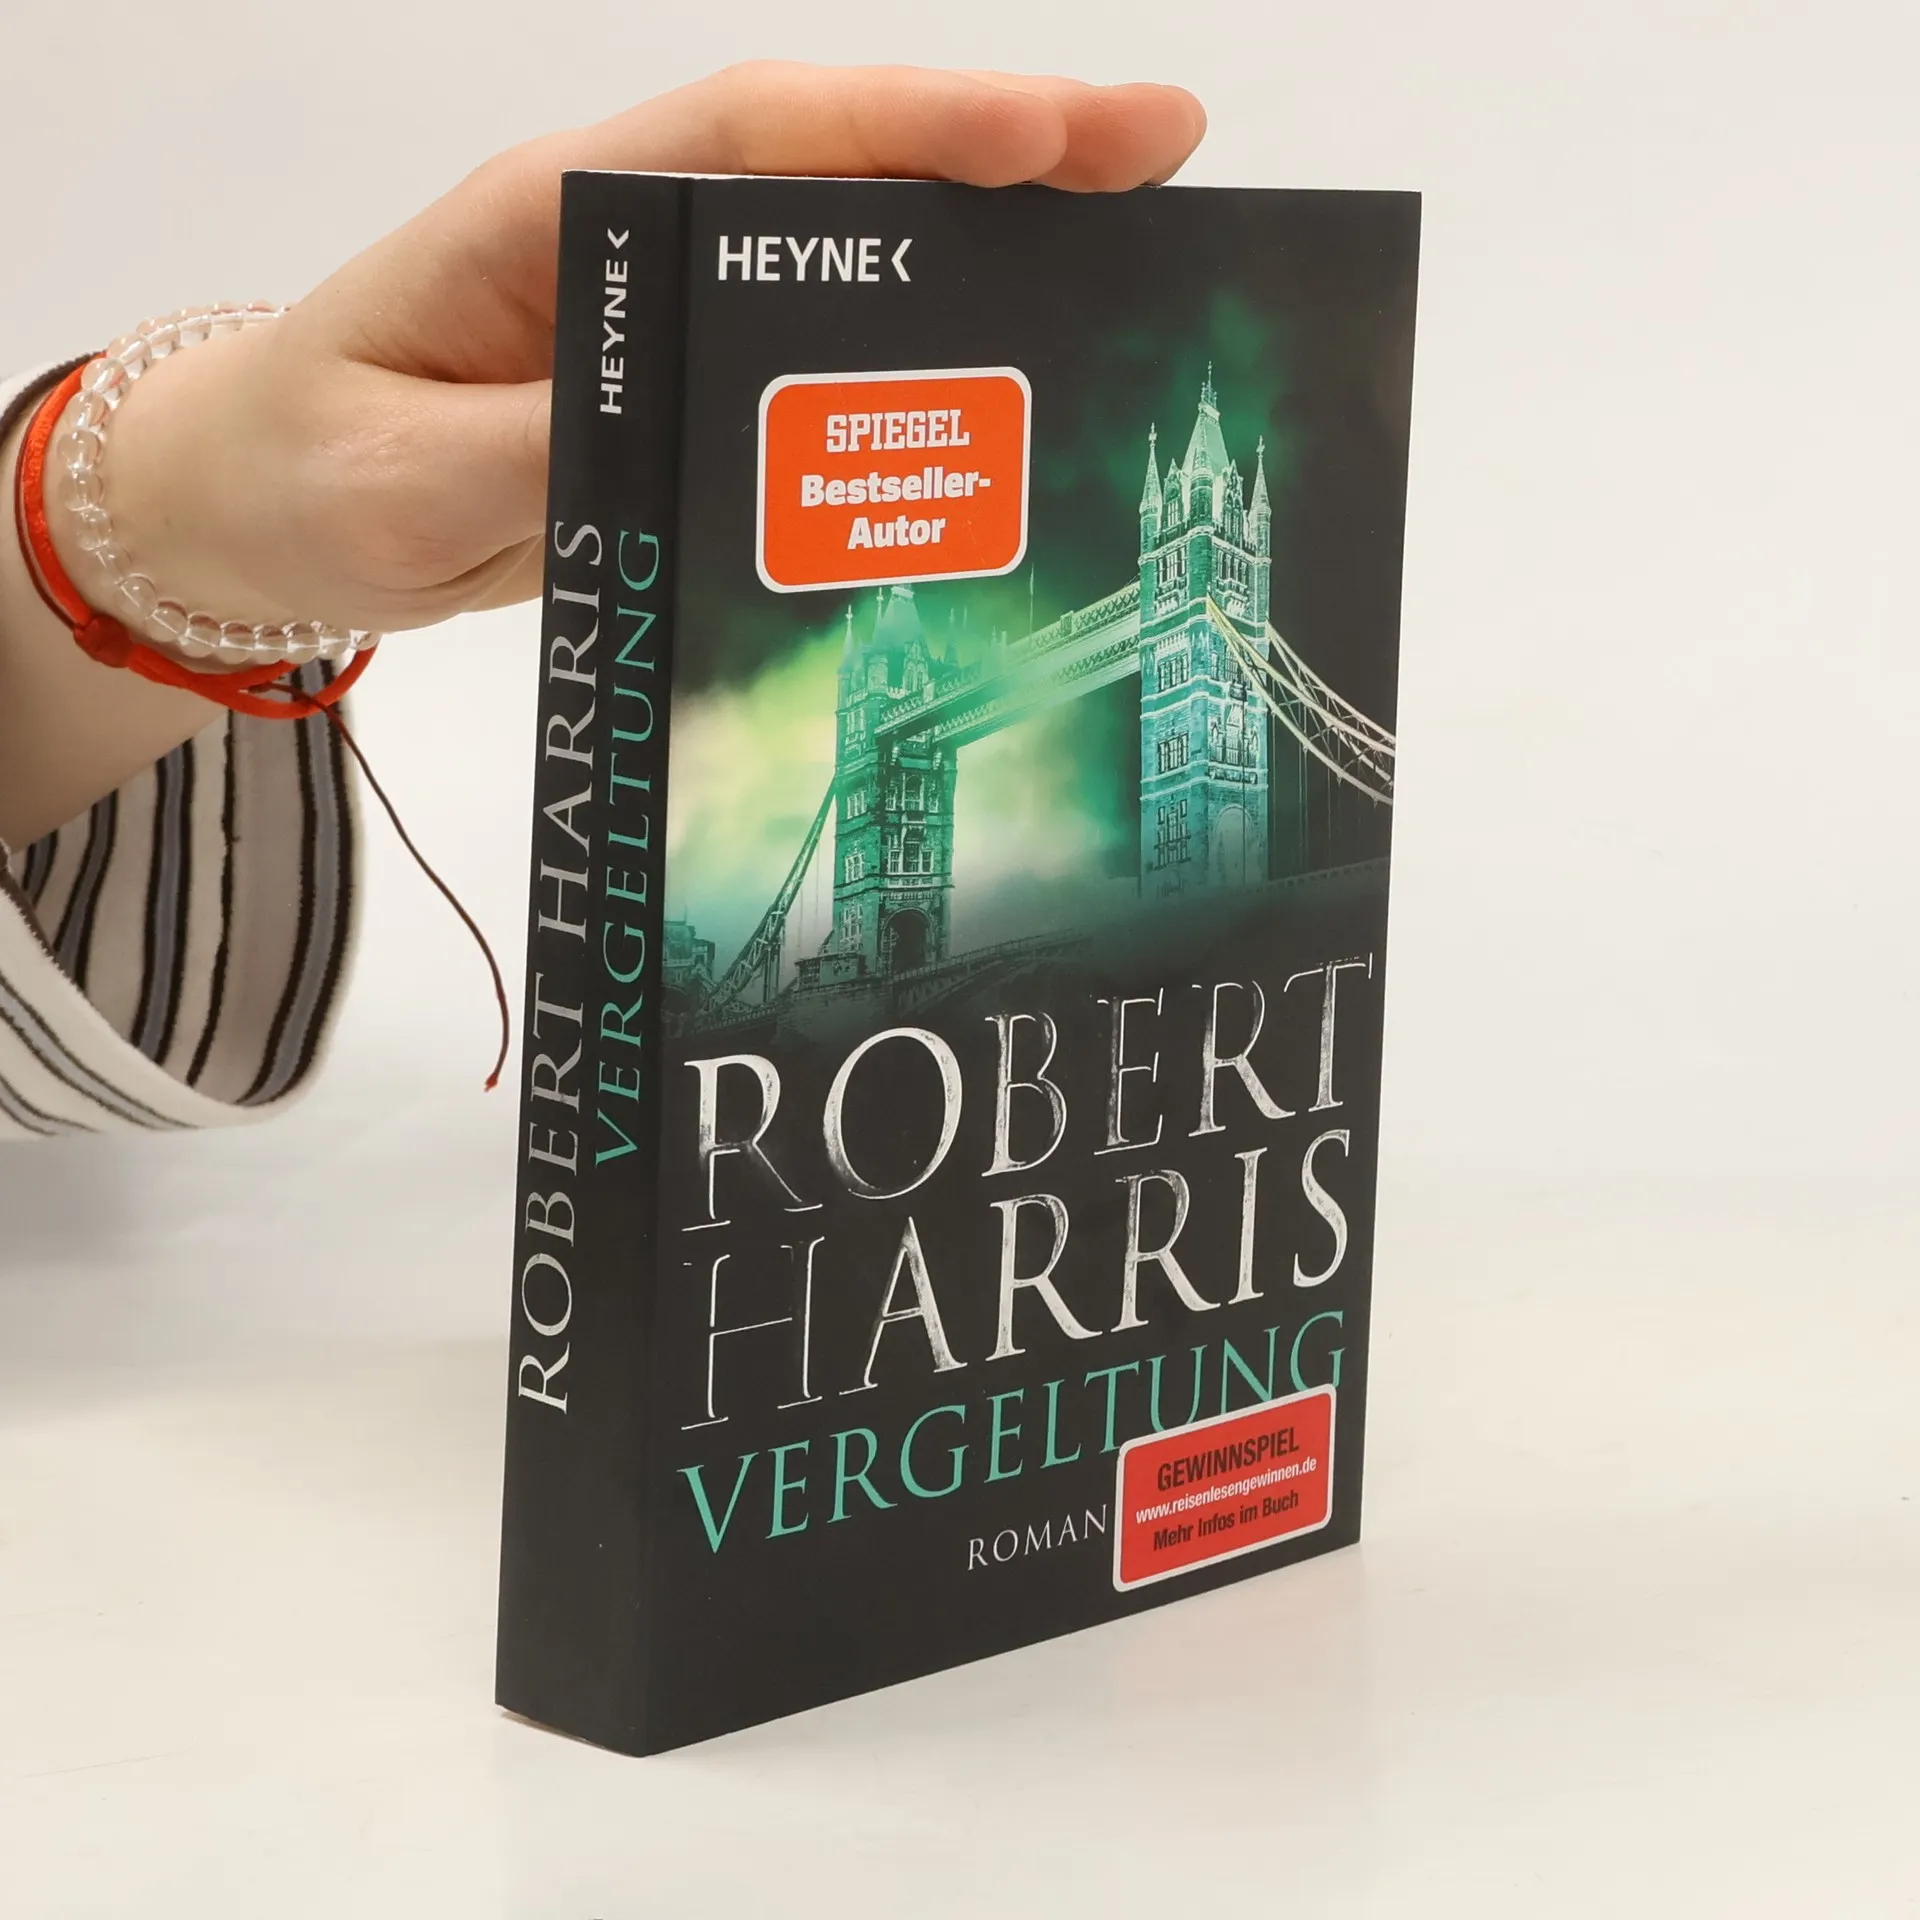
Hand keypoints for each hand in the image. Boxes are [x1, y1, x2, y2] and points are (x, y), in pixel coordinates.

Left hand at [61, 64, 1205, 637]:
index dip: (929, 125)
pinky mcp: (679, 399)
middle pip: (844, 176)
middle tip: (1168, 165)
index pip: (768, 138)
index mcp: (562, 214)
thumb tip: (697, 443)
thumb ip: (548, 453)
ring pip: (847, 265)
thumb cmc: (307, 465)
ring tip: (1135, 263)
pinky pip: (814, 369)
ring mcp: (667, 321)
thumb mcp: (406, 477)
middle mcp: (635, 244)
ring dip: (986, 260)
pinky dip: (911, 365)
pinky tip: (999, 390)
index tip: (1075, 127)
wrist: (261, 511)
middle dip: (1009, 161)